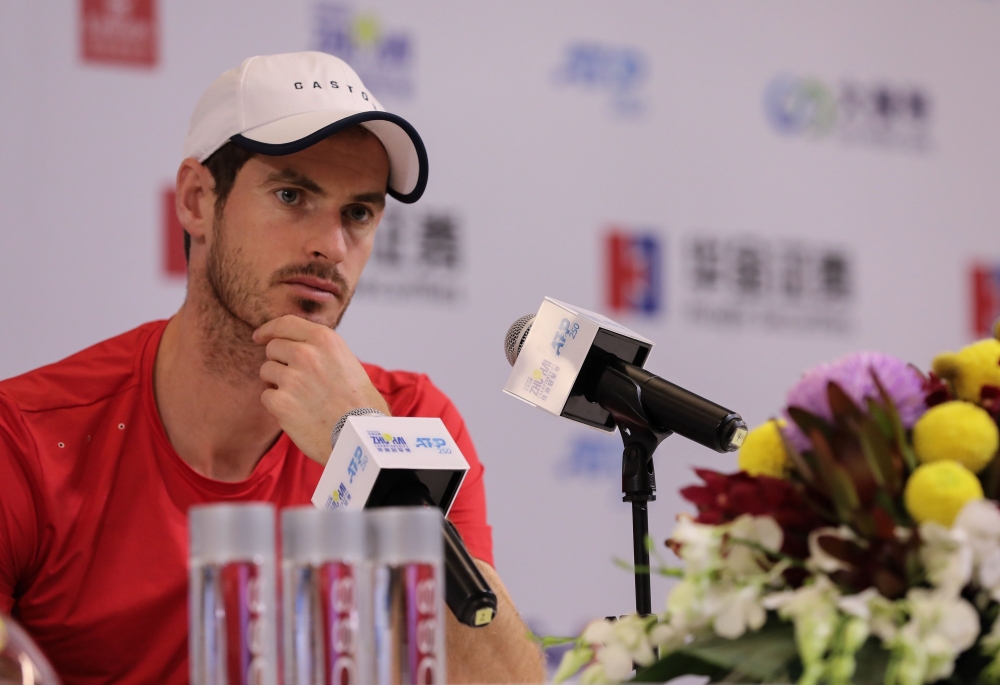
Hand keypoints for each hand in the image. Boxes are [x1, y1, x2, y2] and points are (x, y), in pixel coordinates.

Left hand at [252, 315, 390, 464]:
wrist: (360, 436)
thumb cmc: (360, 403)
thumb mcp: (347, 362)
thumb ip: (320, 350)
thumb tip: (293, 345)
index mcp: (325, 340)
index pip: (286, 323)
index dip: (269, 329)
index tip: (260, 336)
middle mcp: (306, 354)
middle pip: (273, 348)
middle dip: (278, 361)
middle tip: (293, 378)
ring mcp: (291, 378)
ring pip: (266, 371)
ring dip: (276, 383)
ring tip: (300, 398)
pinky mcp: (280, 402)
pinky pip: (266, 396)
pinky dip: (277, 405)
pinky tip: (297, 412)